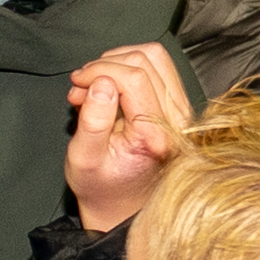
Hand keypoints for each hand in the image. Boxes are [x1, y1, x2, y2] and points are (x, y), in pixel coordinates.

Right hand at [65, 42, 194, 232]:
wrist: (121, 202)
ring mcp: (182, 112)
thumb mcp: (83, 158)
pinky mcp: (178, 106)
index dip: (100, 71)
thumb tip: (102, 83)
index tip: (77, 82)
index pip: (134, 78)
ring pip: (155, 57)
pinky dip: (128, 66)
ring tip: (93, 84)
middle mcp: (177, 122)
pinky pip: (159, 67)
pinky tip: (108, 85)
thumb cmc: (99, 184)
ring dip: (118, 61)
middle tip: (81, 84)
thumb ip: (93, 121)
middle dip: (106, 64)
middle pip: (146, 60)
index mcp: (155, 137)